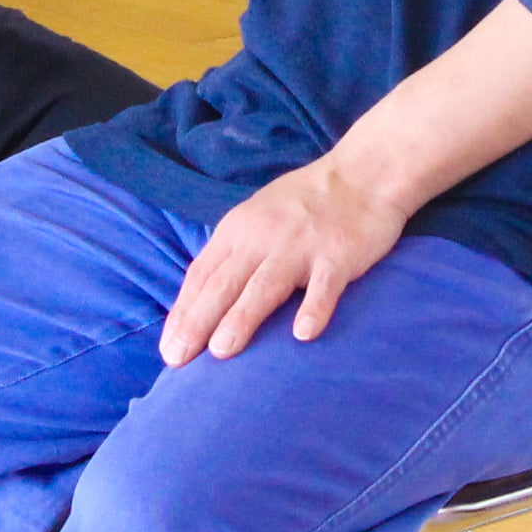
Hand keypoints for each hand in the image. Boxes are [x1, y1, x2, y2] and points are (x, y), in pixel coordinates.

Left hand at [158, 154, 409, 366]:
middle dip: (198, 321)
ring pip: (265, 285)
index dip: (183, 311)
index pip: (202, 273)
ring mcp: (301, 246)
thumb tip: (202, 300)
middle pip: (225, 282)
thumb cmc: (305, 203)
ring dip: (242, 318)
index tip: (168, 347)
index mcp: (239, 229)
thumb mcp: (256, 217)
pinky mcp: (337, 255)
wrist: (362, 174)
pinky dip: (314, 308)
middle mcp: (263, 237)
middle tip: (178, 358)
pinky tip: (303, 333)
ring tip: (222, 351)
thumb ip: (233, 253)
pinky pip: (324, 286)